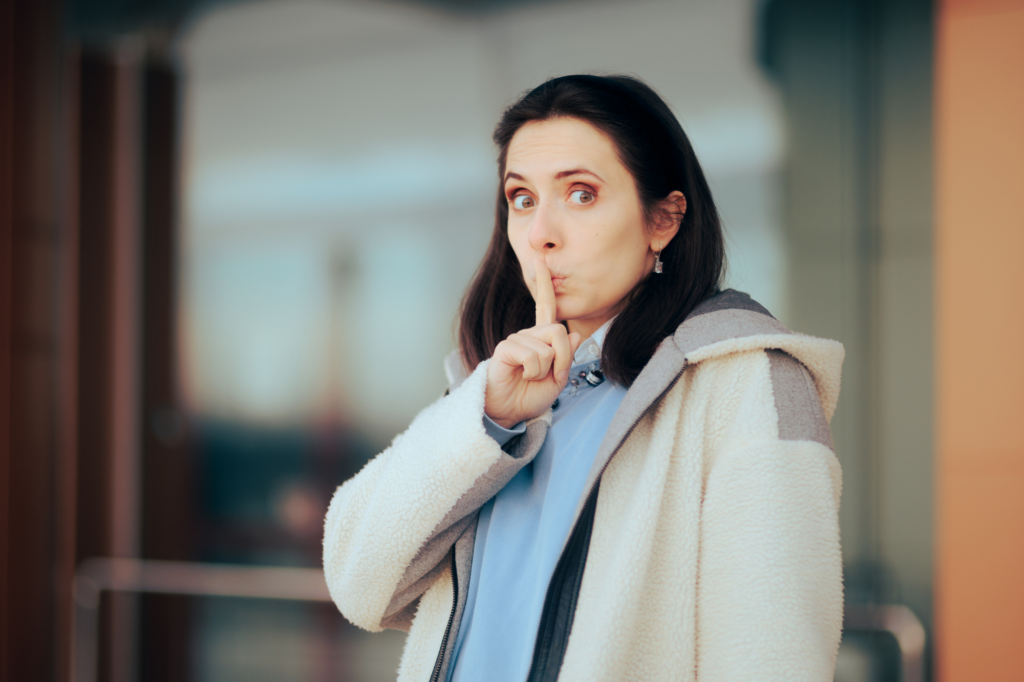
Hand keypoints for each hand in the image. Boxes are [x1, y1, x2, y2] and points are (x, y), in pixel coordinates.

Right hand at [485, 259, 581, 428]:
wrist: (509, 412)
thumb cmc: (530, 395)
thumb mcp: (557, 378)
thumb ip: (566, 356)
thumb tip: (573, 334)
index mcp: (540, 338)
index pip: (545, 306)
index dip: (544, 283)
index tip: (540, 259)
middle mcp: (527, 334)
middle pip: (558, 331)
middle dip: (563, 358)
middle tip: (552, 375)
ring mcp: (515, 340)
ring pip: (547, 348)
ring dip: (545, 370)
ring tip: (531, 378)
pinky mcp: (505, 349)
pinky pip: (532, 356)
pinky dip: (533, 372)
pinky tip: (522, 376)